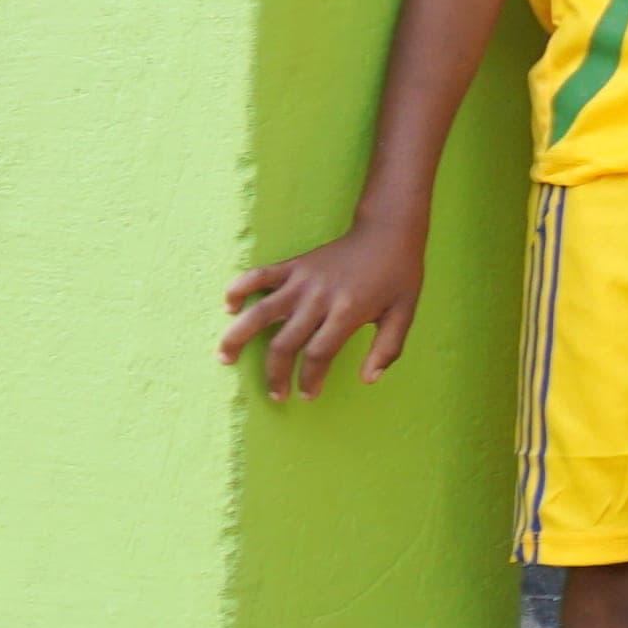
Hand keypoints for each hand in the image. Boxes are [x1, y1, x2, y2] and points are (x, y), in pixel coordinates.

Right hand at [220, 221, 426, 400]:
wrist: (387, 232)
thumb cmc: (398, 276)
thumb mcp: (404, 312)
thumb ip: (388, 348)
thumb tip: (368, 380)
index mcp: (347, 311)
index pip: (318, 354)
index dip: (309, 379)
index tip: (306, 395)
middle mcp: (319, 298)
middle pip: (284, 343)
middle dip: (275, 375)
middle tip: (275, 394)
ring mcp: (301, 280)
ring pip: (259, 312)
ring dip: (237, 336)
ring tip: (224, 358)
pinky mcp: (292, 265)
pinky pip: (257, 276)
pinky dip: (238, 289)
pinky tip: (228, 308)